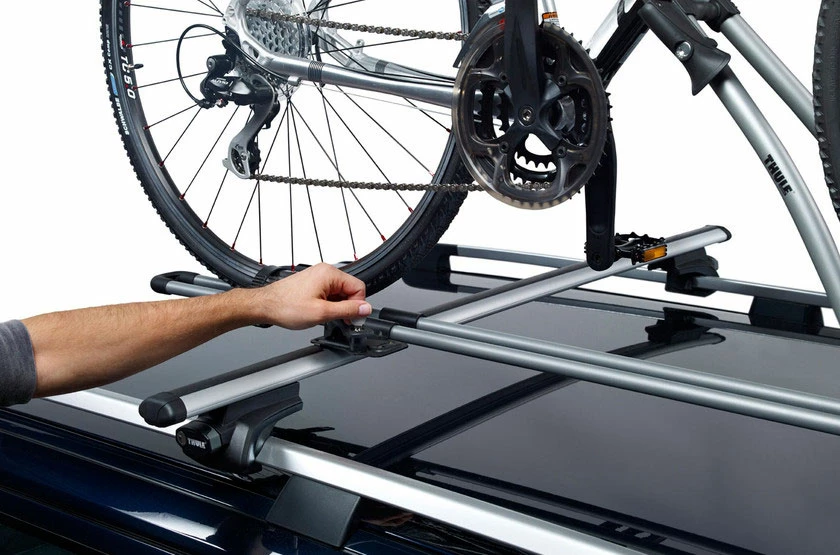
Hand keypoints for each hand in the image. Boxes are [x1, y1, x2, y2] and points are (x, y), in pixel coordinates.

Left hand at [251, 264, 371, 329]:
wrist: (265, 306)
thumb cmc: (286, 306)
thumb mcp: (322, 313)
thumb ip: (347, 310)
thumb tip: (365, 309)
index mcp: (330, 273)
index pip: (358, 287)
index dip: (358, 306)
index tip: (353, 319)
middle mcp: (325, 271)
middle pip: (350, 290)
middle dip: (347, 307)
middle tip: (339, 321)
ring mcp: (318, 276)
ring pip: (339, 293)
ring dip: (337, 307)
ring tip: (324, 316)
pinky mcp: (312, 283)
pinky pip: (329, 293)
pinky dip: (329, 304)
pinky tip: (319, 313)